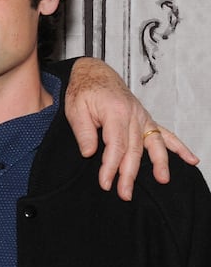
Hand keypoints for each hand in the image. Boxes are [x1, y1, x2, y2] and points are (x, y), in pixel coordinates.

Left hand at [65, 58, 198, 200]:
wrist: (94, 72)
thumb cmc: (83, 90)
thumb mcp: (75, 108)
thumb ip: (83, 131)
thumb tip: (89, 154)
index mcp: (114, 112)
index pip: (115, 145)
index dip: (110, 167)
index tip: (105, 183)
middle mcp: (133, 114)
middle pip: (134, 149)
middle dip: (130, 174)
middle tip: (124, 193)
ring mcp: (142, 117)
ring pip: (153, 143)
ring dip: (159, 163)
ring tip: (163, 180)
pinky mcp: (145, 119)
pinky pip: (165, 134)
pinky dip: (179, 147)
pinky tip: (191, 160)